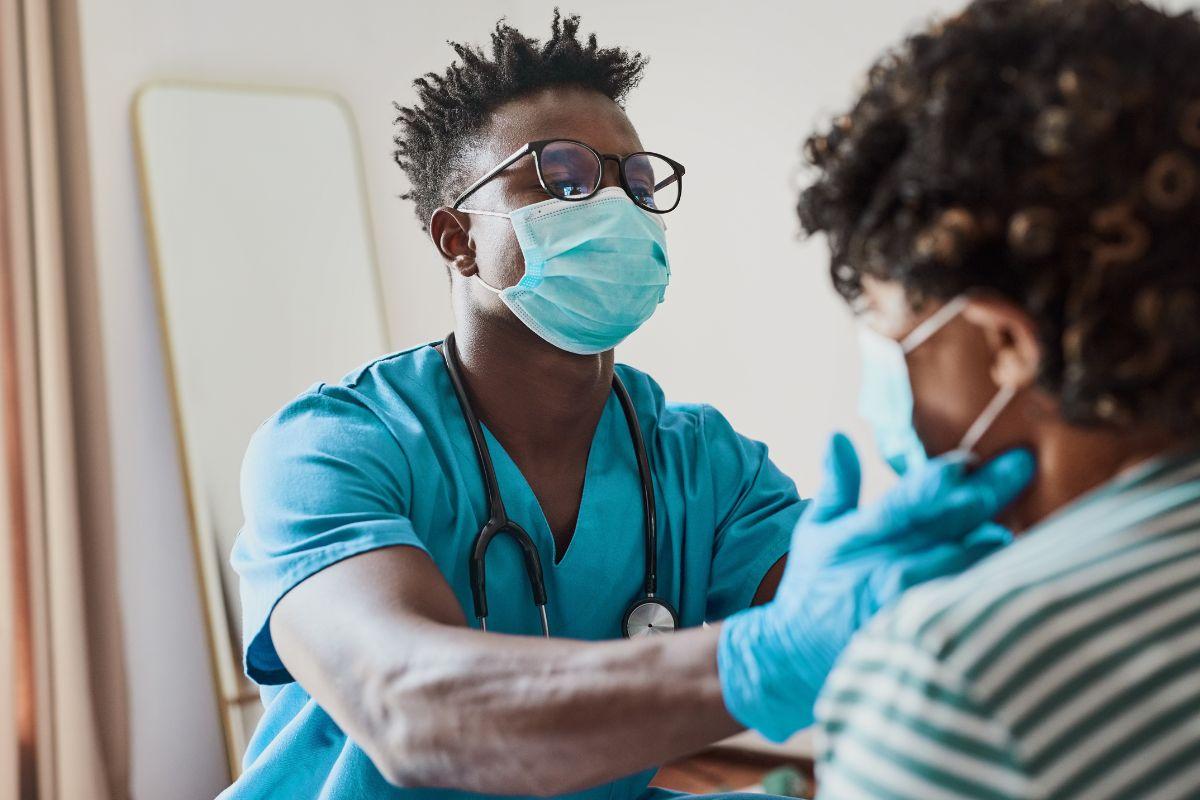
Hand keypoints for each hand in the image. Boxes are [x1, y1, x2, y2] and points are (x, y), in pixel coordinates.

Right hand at [717, 433, 1033, 740]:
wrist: (798, 658)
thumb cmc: (814, 587)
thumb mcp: (815, 531)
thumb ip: (838, 484)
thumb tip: (838, 435)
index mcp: (862, 535)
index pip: (903, 502)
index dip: (935, 482)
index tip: (965, 462)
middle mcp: (889, 567)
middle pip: (949, 524)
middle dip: (989, 492)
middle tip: (1022, 464)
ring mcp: (911, 605)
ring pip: (970, 565)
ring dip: (999, 540)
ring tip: (1030, 517)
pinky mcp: (927, 637)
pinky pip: (971, 606)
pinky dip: (995, 586)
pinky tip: (1023, 571)